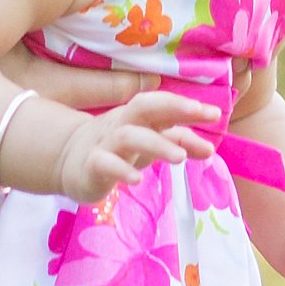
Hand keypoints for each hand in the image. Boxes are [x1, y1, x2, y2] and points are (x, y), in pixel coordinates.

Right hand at [49, 89, 218, 206]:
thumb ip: (179, 143)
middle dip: (174, 107)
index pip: (163, 105)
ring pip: (128, 136)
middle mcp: (122, 124)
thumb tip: (210, 149)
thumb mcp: (150, 143)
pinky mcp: (91, 166)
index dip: (188, 107)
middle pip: (144, 107)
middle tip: (201, 115)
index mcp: (137, 116)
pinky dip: (121, 170)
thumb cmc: (118, 149)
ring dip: (156, 144)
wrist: (68, 161)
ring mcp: (105, 144)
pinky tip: (137, 180)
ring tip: (179, 158)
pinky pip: (104, 164)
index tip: (215, 113)